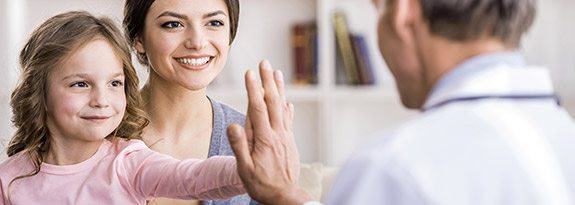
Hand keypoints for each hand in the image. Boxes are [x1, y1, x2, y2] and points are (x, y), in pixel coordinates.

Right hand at [227, 60, 311, 203]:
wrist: (285, 196)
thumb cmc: (262, 184)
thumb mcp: (245, 169)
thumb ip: (239, 146)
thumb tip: (234, 125)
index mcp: (265, 138)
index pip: (258, 108)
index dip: (253, 89)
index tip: (250, 73)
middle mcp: (278, 134)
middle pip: (273, 102)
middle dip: (267, 81)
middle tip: (264, 62)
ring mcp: (285, 137)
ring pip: (283, 107)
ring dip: (279, 89)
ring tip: (277, 73)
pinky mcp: (290, 142)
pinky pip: (289, 120)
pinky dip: (288, 108)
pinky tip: (288, 101)